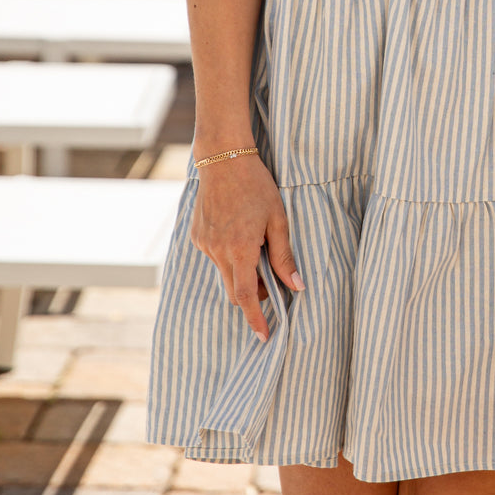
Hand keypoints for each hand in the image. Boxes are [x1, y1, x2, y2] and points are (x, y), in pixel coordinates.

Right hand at [189, 155, 304, 340]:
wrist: (223, 158)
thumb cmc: (256, 185)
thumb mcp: (278, 219)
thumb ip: (284, 255)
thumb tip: (297, 286)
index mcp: (239, 249)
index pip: (246, 296)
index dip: (256, 318)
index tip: (264, 336)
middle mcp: (217, 251)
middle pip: (234, 290)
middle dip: (253, 296)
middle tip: (271, 287)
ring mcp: (204, 244)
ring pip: (224, 273)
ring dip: (241, 272)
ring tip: (256, 246)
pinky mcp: (197, 236)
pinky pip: (215, 257)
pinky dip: (229, 257)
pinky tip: (239, 234)